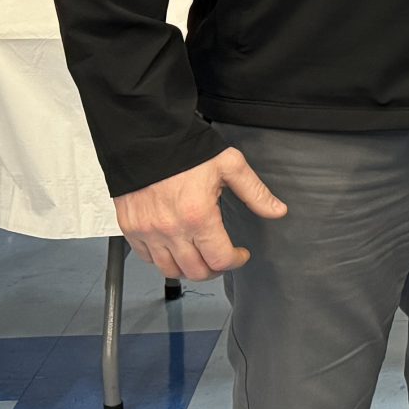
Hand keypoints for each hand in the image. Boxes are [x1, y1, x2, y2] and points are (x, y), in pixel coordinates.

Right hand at [114, 148, 287, 281]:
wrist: (146, 136)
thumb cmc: (185, 150)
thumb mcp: (229, 165)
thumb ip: (255, 192)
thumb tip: (277, 210)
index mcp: (198, 216)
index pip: (220, 259)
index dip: (236, 261)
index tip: (240, 253)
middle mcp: (171, 229)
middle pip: (196, 272)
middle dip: (215, 268)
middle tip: (222, 257)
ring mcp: (147, 231)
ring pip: (170, 270)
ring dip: (189, 268)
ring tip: (200, 256)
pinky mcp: (130, 227)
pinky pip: (146, 258)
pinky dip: (162, 259)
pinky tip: (175, 247)